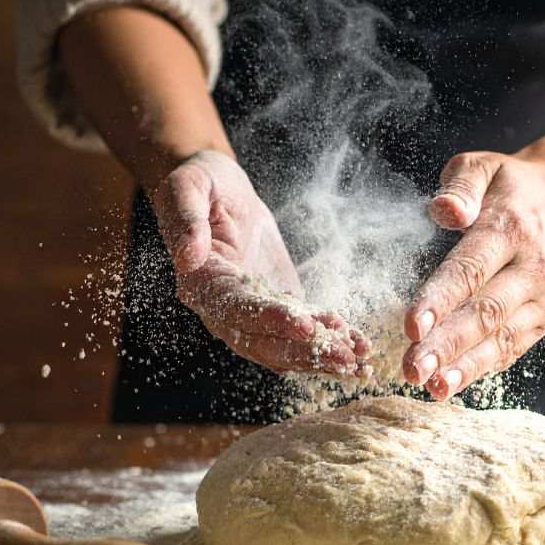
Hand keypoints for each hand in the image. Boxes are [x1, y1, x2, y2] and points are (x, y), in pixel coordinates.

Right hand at [152, 150, 369, 373]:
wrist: (219, 189)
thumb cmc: (200, 183)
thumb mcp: (188, 188)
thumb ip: (187, 220)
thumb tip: (186, 257)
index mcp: (200, 283)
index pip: (236, 310)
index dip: (270, 319)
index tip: (305, 326)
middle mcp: (222, 309)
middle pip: (262, 342)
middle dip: (303, 352)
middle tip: (343, 359)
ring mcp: (251, 312)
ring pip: (283, 346)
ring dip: (319, 356)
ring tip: (357, 361)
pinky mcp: (276, 305)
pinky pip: (300, 331)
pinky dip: (328, 339)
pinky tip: (358, 346)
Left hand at [401, 150, 544, 398]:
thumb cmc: (512, 185)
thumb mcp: (485, 166)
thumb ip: (461, 185)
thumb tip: (443, 210)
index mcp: (510, 228)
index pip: (470, 268)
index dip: (440, 299)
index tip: (411, 326)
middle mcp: (531, 266)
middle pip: (486, 312)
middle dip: (447, 344)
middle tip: (413, 369)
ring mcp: (543, 296)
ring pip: (503, 337)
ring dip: (466, 366)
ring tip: (432, 388)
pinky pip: (514, 347)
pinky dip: (485, 368)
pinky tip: (455, 383)